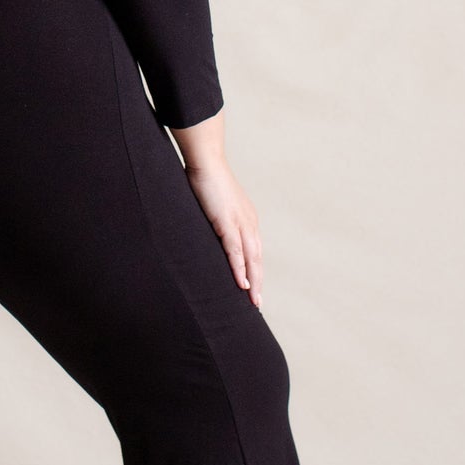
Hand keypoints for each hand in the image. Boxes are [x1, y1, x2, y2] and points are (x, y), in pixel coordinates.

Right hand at [181, 160, 263, 308]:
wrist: (205, 160)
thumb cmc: (205, 178)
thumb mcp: (213, 203)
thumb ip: (214, 218)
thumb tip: (207, 228)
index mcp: (246, 218)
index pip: (254, 250)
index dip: (255, 270)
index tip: (253, 288)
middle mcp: (249, 222)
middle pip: (257, 258)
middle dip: (258, 282)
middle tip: (257, 304)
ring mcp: (240, 222)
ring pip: (251, 258)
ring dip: (253, 281)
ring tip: (253, 300)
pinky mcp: (228, 222)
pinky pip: (236, 251)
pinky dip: (240, 268)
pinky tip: (242, 283)